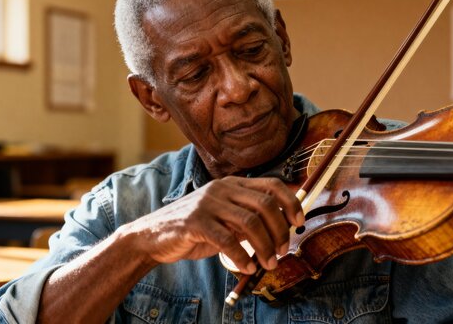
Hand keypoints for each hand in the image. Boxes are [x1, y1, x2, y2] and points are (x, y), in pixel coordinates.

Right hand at [123, 176, 303, 274]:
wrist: (154, 235)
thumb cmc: (194, 228)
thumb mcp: (224, 218)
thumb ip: (248, 218)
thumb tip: (281, 229)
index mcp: (232, 184)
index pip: (271, 185)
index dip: (290, 202)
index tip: (298, 222)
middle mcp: (221, 188)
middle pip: (264, 204)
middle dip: (279, 231)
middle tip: (282, 251)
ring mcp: (207, 203)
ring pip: (249, 222)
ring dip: (264, 246)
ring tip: (268, 263)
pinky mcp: (195, 222)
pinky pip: (227, 240)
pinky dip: (241, 257)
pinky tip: (246, 267)